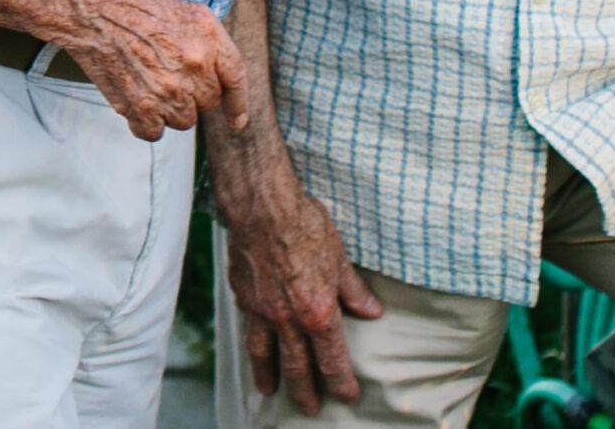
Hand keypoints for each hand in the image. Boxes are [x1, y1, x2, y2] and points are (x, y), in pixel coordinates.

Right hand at [56, 0, 249, 140]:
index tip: (236, 122)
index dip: (237, 104)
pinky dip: (145, 122)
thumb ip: (212, 45)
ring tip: (147, 82)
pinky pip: (154, 132)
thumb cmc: (137, 8)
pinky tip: (134, 99)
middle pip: (207, 103)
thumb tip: (223, 80)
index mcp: (209, 38)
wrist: (95, 10)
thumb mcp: (188, 12)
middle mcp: (195, 66)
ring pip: (183, 121)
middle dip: (191, 95)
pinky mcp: (142, 107)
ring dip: (168, 110)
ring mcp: (169, 90)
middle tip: (165, 74)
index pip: (235, 79)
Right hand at [224, 180, 382, 414]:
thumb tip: (371, 311)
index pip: (332, 359)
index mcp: (318, 312)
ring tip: (269, 392)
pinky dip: (252, 346)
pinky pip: (248, 330)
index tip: (348, 395)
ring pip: (264, 355)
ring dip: (269, 377)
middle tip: (310, 409)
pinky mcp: (243, 297)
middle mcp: (288, 319)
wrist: (261, 206)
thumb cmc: (304, 225)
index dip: (342, 381)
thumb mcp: (339, 257)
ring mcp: (262, 310)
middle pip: (297, 367)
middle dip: (305, 392)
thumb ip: (353, 290)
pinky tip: (253, 349)